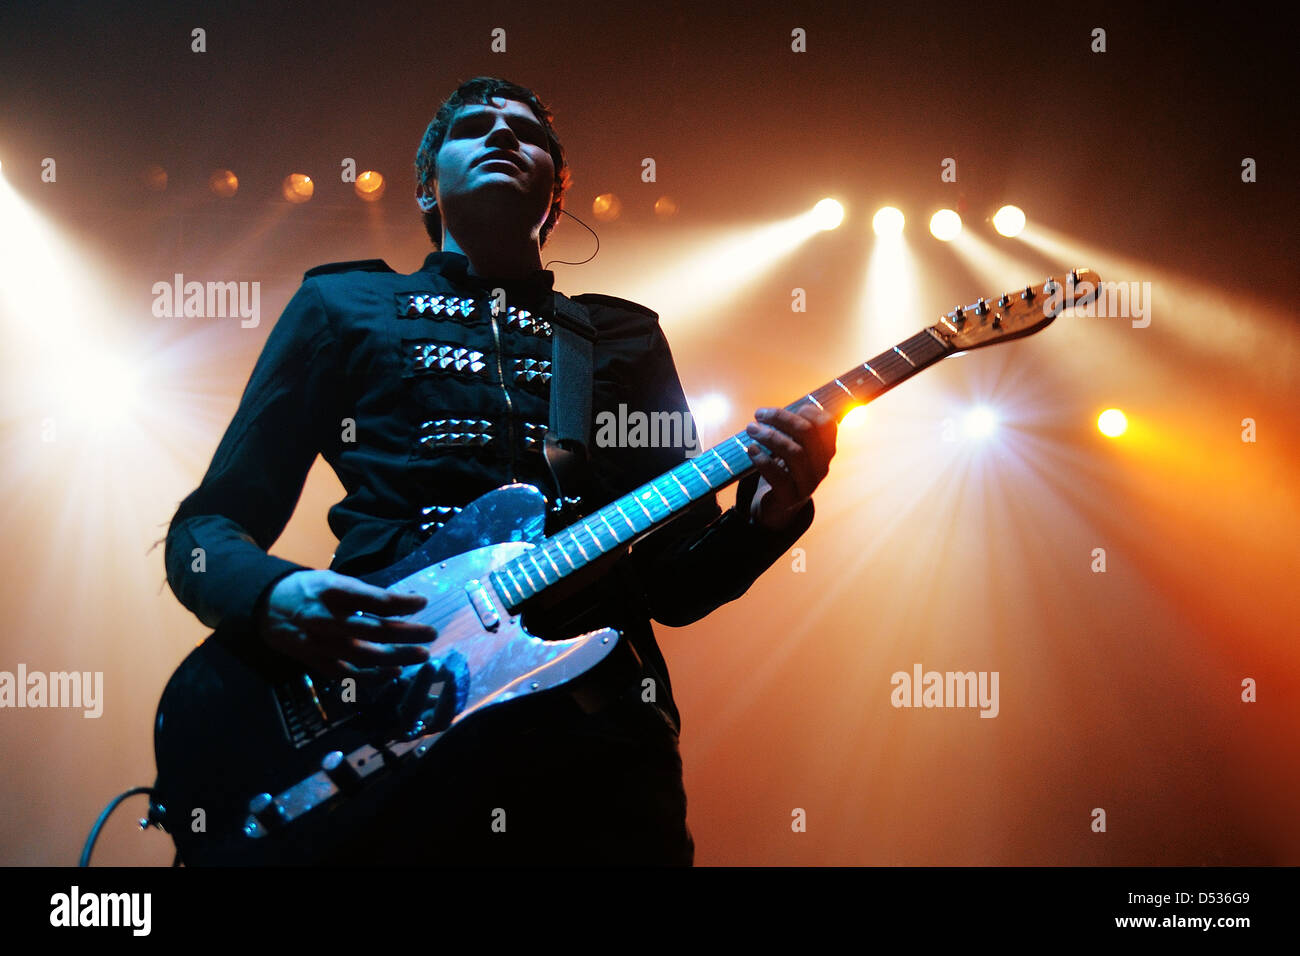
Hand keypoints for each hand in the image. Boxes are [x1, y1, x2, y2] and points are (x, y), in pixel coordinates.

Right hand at [257, 570, 435, 677]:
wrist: (265, 606)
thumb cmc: (308, 589)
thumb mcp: (334, 580)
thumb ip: (363, 593)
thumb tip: (402, 604)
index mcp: (332, 592)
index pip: (374, 599)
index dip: (401, 602)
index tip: (423, 602)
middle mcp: (326, 619)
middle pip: (373, 630)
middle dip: (406, 633)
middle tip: (432, 634)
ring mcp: (320, 643)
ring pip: (363, 655)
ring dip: (396, 657)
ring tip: (421, 655)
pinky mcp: (316, 662)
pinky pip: (347, 674)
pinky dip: (373, 676)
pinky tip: (394, 673)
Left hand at [742, 405, 837, 531]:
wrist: (778, 507)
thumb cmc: (784, 470)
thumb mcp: (791, 448)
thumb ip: (790, 430)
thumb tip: (772, 411)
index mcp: (825, 451)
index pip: (827, 424)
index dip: (807, 411)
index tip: (787, 408)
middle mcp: (821, 467)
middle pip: (807, 433)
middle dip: (781, 418)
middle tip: (759, 414)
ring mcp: (808, 484)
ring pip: (795, 453)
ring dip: (770, 436)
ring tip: (751, 429)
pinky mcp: (791, 498)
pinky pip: (779, 476)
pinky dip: (763, 460)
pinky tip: (751, 450)